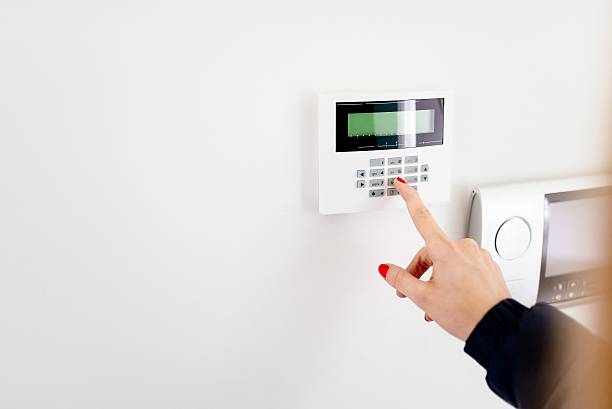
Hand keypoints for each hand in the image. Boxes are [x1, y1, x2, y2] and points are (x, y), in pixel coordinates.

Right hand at [378, 177, 510, 340]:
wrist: (499, 327)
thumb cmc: (467, 313)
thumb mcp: (424, 298)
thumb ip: (402, 279)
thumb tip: (387, 269)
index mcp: (446, 250)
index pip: (421, 217)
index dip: (409, 198)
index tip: (402, 183)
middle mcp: (463, 248)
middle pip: (430, 251)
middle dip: (419, 271)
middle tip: (412, 293)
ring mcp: (478, 257)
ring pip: (447, 262)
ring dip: (436, 279)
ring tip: (435, 304)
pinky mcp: (488, 267)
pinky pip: (463, 268)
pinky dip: (453, 281)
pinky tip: (451, 300)